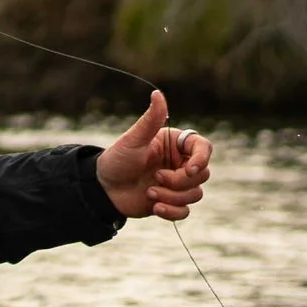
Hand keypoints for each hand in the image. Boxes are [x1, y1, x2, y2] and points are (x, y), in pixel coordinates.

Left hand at [96, 89, 211, 220]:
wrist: (102, 189)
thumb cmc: (116, 160)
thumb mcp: (133, 140)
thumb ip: (150, 120)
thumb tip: (157, 93)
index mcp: (175, 145)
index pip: (204, 148)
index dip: (201, 159)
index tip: (188, 169)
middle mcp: (180, 163)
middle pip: (202, 174)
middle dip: (179, 181)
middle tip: (155, 178)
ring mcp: (177, 183)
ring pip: (195, 194)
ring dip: (173, 197)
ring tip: (149, 192)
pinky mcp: (172, 201)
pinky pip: (186, 211)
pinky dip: (172, 212)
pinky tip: (154, 207)